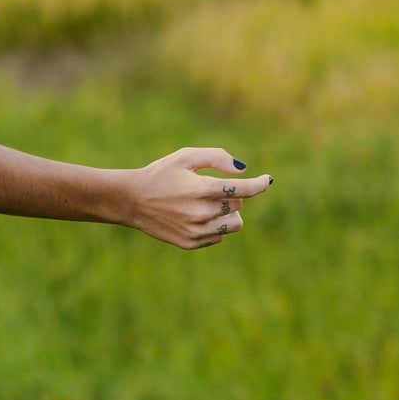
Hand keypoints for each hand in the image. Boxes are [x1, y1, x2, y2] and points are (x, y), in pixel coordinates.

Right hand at [122, 147, 272, 249]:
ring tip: (210, 206)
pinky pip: (219, 237)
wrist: (131, 200)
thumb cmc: (160, 174)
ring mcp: (197, 230)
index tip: (268, 180)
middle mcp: (202, 212)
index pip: (244, 190)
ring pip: (234, 225)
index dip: (260, 184)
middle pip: (239, 206)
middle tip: (211, 190)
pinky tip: (197, 217)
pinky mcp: (191, 243)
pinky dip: (215, 226)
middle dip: (232, 196)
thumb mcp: (185, 156)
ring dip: (229, 214)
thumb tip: (243, 169)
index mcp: (202, 189)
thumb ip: (217, 157)